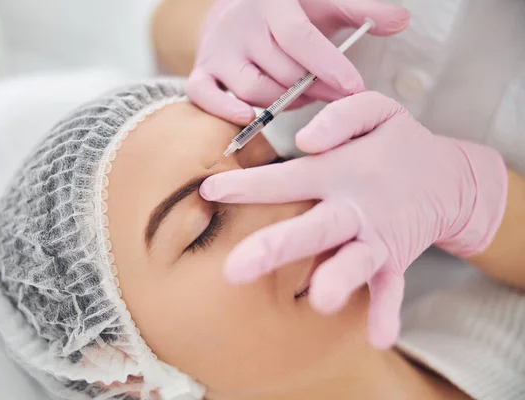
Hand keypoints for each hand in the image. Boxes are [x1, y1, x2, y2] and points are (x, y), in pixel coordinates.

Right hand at [186, 0, 409, 124]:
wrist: (235, 9)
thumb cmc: (286, 12)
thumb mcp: (323, 4)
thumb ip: (361, 10)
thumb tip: (402, 19)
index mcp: (273, 4)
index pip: (300, 37)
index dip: (328, 65)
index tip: (355, 88)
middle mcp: (242, 26)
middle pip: (280, 71)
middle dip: (313, 89)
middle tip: (336, 97)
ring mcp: (219, 51)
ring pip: (252, 89)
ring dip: (282, 103)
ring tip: (300, 97)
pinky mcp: (202, 72)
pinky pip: (204, 96)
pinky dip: (223, 111)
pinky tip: (248, 118)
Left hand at [200, 92, 506, 347]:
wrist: (447, 177)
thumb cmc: (395, 143)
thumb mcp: (376, 110)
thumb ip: (341, 116)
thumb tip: (306, 140)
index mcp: (340, 170)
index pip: (288, 177)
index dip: (249, 185)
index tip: (209, 192)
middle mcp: (355, 206)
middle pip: (314, 227)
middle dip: (276, 247)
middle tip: (235, 270)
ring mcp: (377, 236)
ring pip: (354, 260)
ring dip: (339, 279)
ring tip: (322, 301)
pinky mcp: (396, 257)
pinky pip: (392, 286)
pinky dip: (387, 310)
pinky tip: (379, 337)